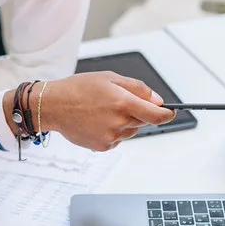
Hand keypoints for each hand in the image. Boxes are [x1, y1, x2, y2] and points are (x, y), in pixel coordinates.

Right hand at [6, 72, 174, 150]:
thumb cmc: (78, 89)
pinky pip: (117, 139)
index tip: (171, 113)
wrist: (53, 106)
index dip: (167, 114)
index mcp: (123, 103)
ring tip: (103, 111)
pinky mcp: (103, 146)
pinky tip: (97, 121)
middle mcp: (119, 122)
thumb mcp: (110, 78)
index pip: (157, 115)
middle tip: (118, 102)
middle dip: (138, 113)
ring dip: (124, 122)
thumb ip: (137, 89)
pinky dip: (113, 131)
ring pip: (130, 131)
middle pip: (143, 122)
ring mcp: (111, 137)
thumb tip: (157, 101)